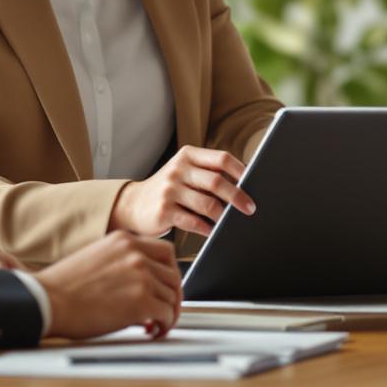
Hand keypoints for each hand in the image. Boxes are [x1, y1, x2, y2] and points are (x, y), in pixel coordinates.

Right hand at [34, 231, 181, 339]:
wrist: (47, 301)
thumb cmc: (62, 287)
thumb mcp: (95, 258)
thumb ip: (121, 263)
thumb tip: (140, 284)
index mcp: (123, 241)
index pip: (165, 252)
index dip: (169, 272)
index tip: (164, 287)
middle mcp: (136, 254)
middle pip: (173, 275)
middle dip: (172, 295)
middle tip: (165, 309)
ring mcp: (141, 276)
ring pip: (171, 296)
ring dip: (167, 313)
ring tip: (154, 324)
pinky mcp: (141, 301)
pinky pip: (166, 314)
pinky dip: (164, 325)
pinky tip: (151, 330)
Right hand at [112, 145, 255, 238]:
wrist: (132, 204)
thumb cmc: (168, 189)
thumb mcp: (184, 172)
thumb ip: (208, 174)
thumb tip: (244, 186)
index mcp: (187, 155)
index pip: (221, 159)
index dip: (240, 170)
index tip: (254, 181)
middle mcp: (178, 170)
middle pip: (216, 182)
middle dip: (237, 197)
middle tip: (250, 208)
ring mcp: (169, 190)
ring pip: (207, 204)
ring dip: (223, 216)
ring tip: (231, 222)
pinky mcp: (163, 211)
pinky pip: (193, 222)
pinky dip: (207, 228)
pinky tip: (213, 231)